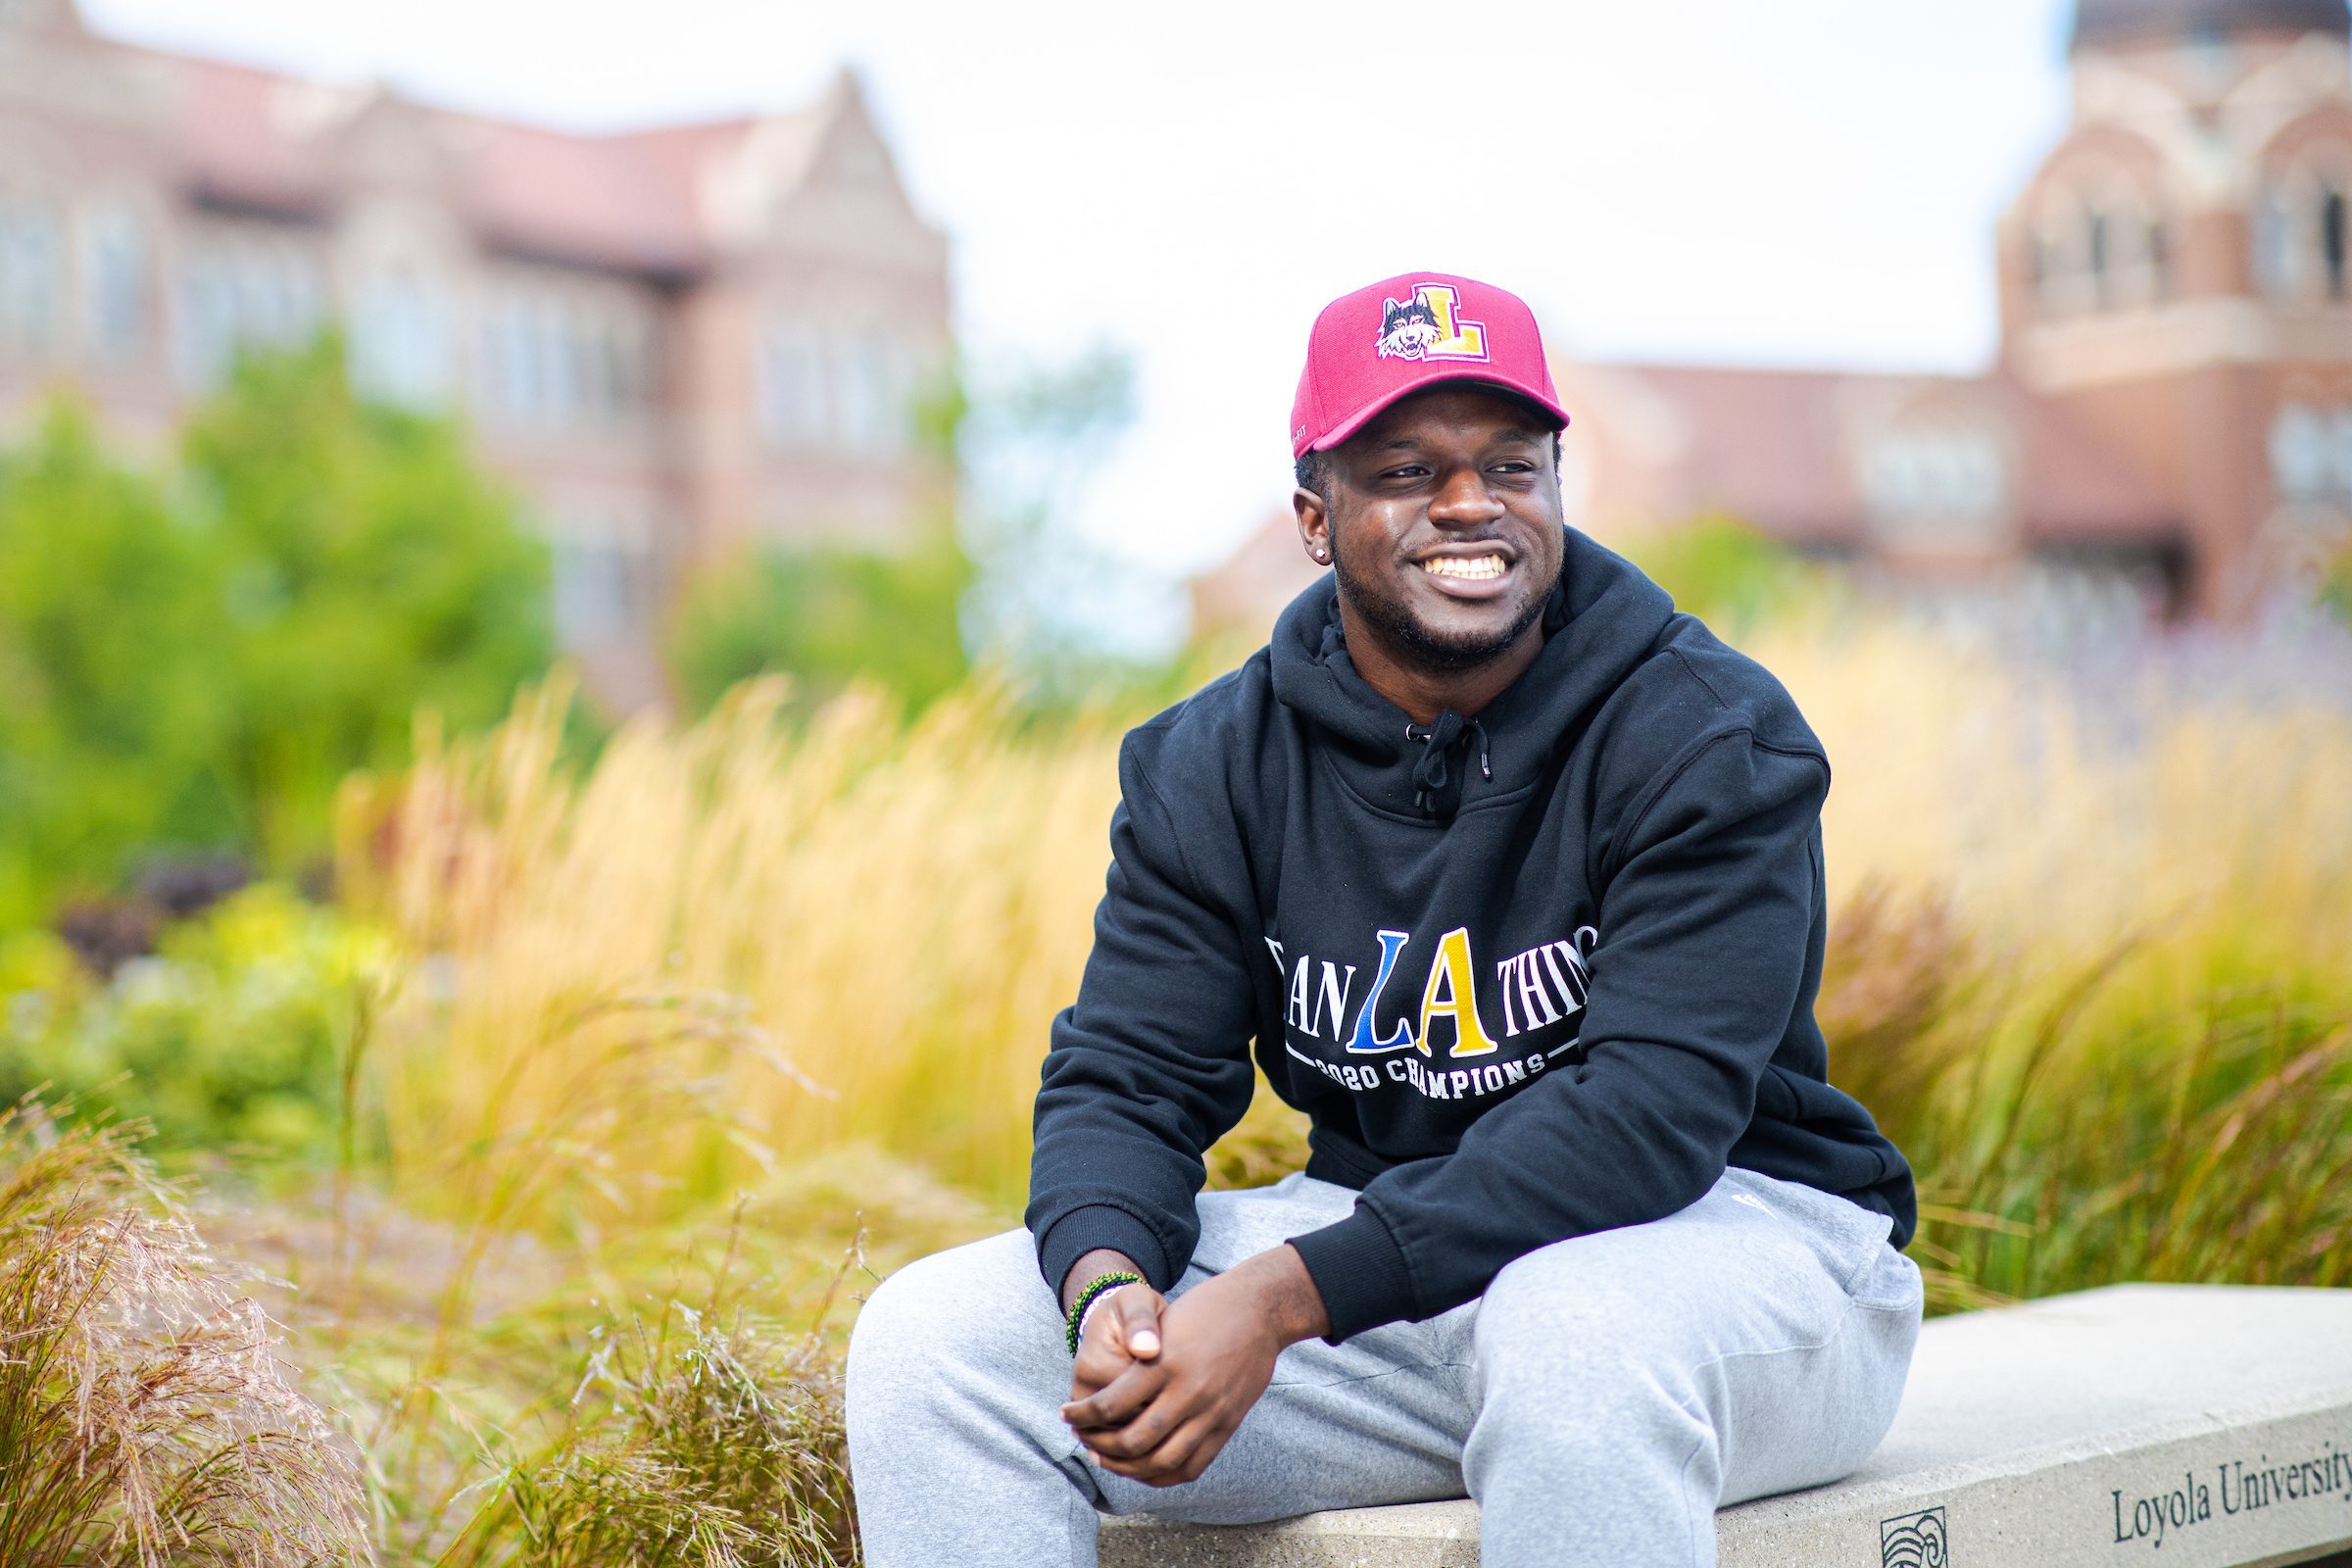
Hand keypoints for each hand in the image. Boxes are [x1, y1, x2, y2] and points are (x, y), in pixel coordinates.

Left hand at [1061, 1244, 1327, 1486]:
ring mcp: (1211, 1412)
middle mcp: (1187, 1391)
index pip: (1110, 1403)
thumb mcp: (1164, 1322)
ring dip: (1127, 1468)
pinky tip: (1143, 1469)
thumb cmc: (1206, 1309)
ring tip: (1107, 1459)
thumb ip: (1139, 1360)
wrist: (1260, 1310)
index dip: (1082, 1415)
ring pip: (1161, 1461)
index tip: (1067, 1413)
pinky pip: (1191, 1466)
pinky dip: (1162, 1475)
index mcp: (1165, 1362)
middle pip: (1133, 1441)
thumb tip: (1105, 1394)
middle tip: (1083, 1439)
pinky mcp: (1227, 1425)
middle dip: (1099, 1446)